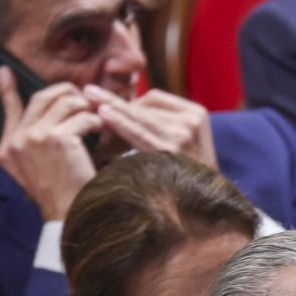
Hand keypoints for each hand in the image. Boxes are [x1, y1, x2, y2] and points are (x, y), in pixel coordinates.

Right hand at [0, 68, 100, 220]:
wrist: (69, 215)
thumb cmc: (59, 194)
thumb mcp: (32, 170)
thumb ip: (31, 143)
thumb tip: (39, 118)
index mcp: (7, 149)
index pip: (9, 110)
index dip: (7, 90)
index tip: (4, 72)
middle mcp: (17, 140)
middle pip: (41, 98)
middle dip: (65, 92)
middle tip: (81, 97)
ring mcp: (35, 137)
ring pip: (65, 102)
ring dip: (84, 107)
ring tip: (94, 118)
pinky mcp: (58, 139)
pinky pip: (82, 117)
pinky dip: (95, 122)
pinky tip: (100, 131)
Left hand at [83, 87, 216, 170]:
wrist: (207, 206)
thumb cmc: (186, 174)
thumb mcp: (184, 141)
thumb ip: (160, 123)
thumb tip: (123, 108)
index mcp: (197, 114)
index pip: (155, 98)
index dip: (130, 102)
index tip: (109, 107)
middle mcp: (191, 122)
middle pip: (144, 105)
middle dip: (114, 100)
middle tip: (88, 90)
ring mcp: (182, 136)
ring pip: (138, 116)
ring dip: (112, 110)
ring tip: (88, 99)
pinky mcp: (170, 151)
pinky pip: (137, 133)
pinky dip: (118, 123)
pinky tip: (102, 115)